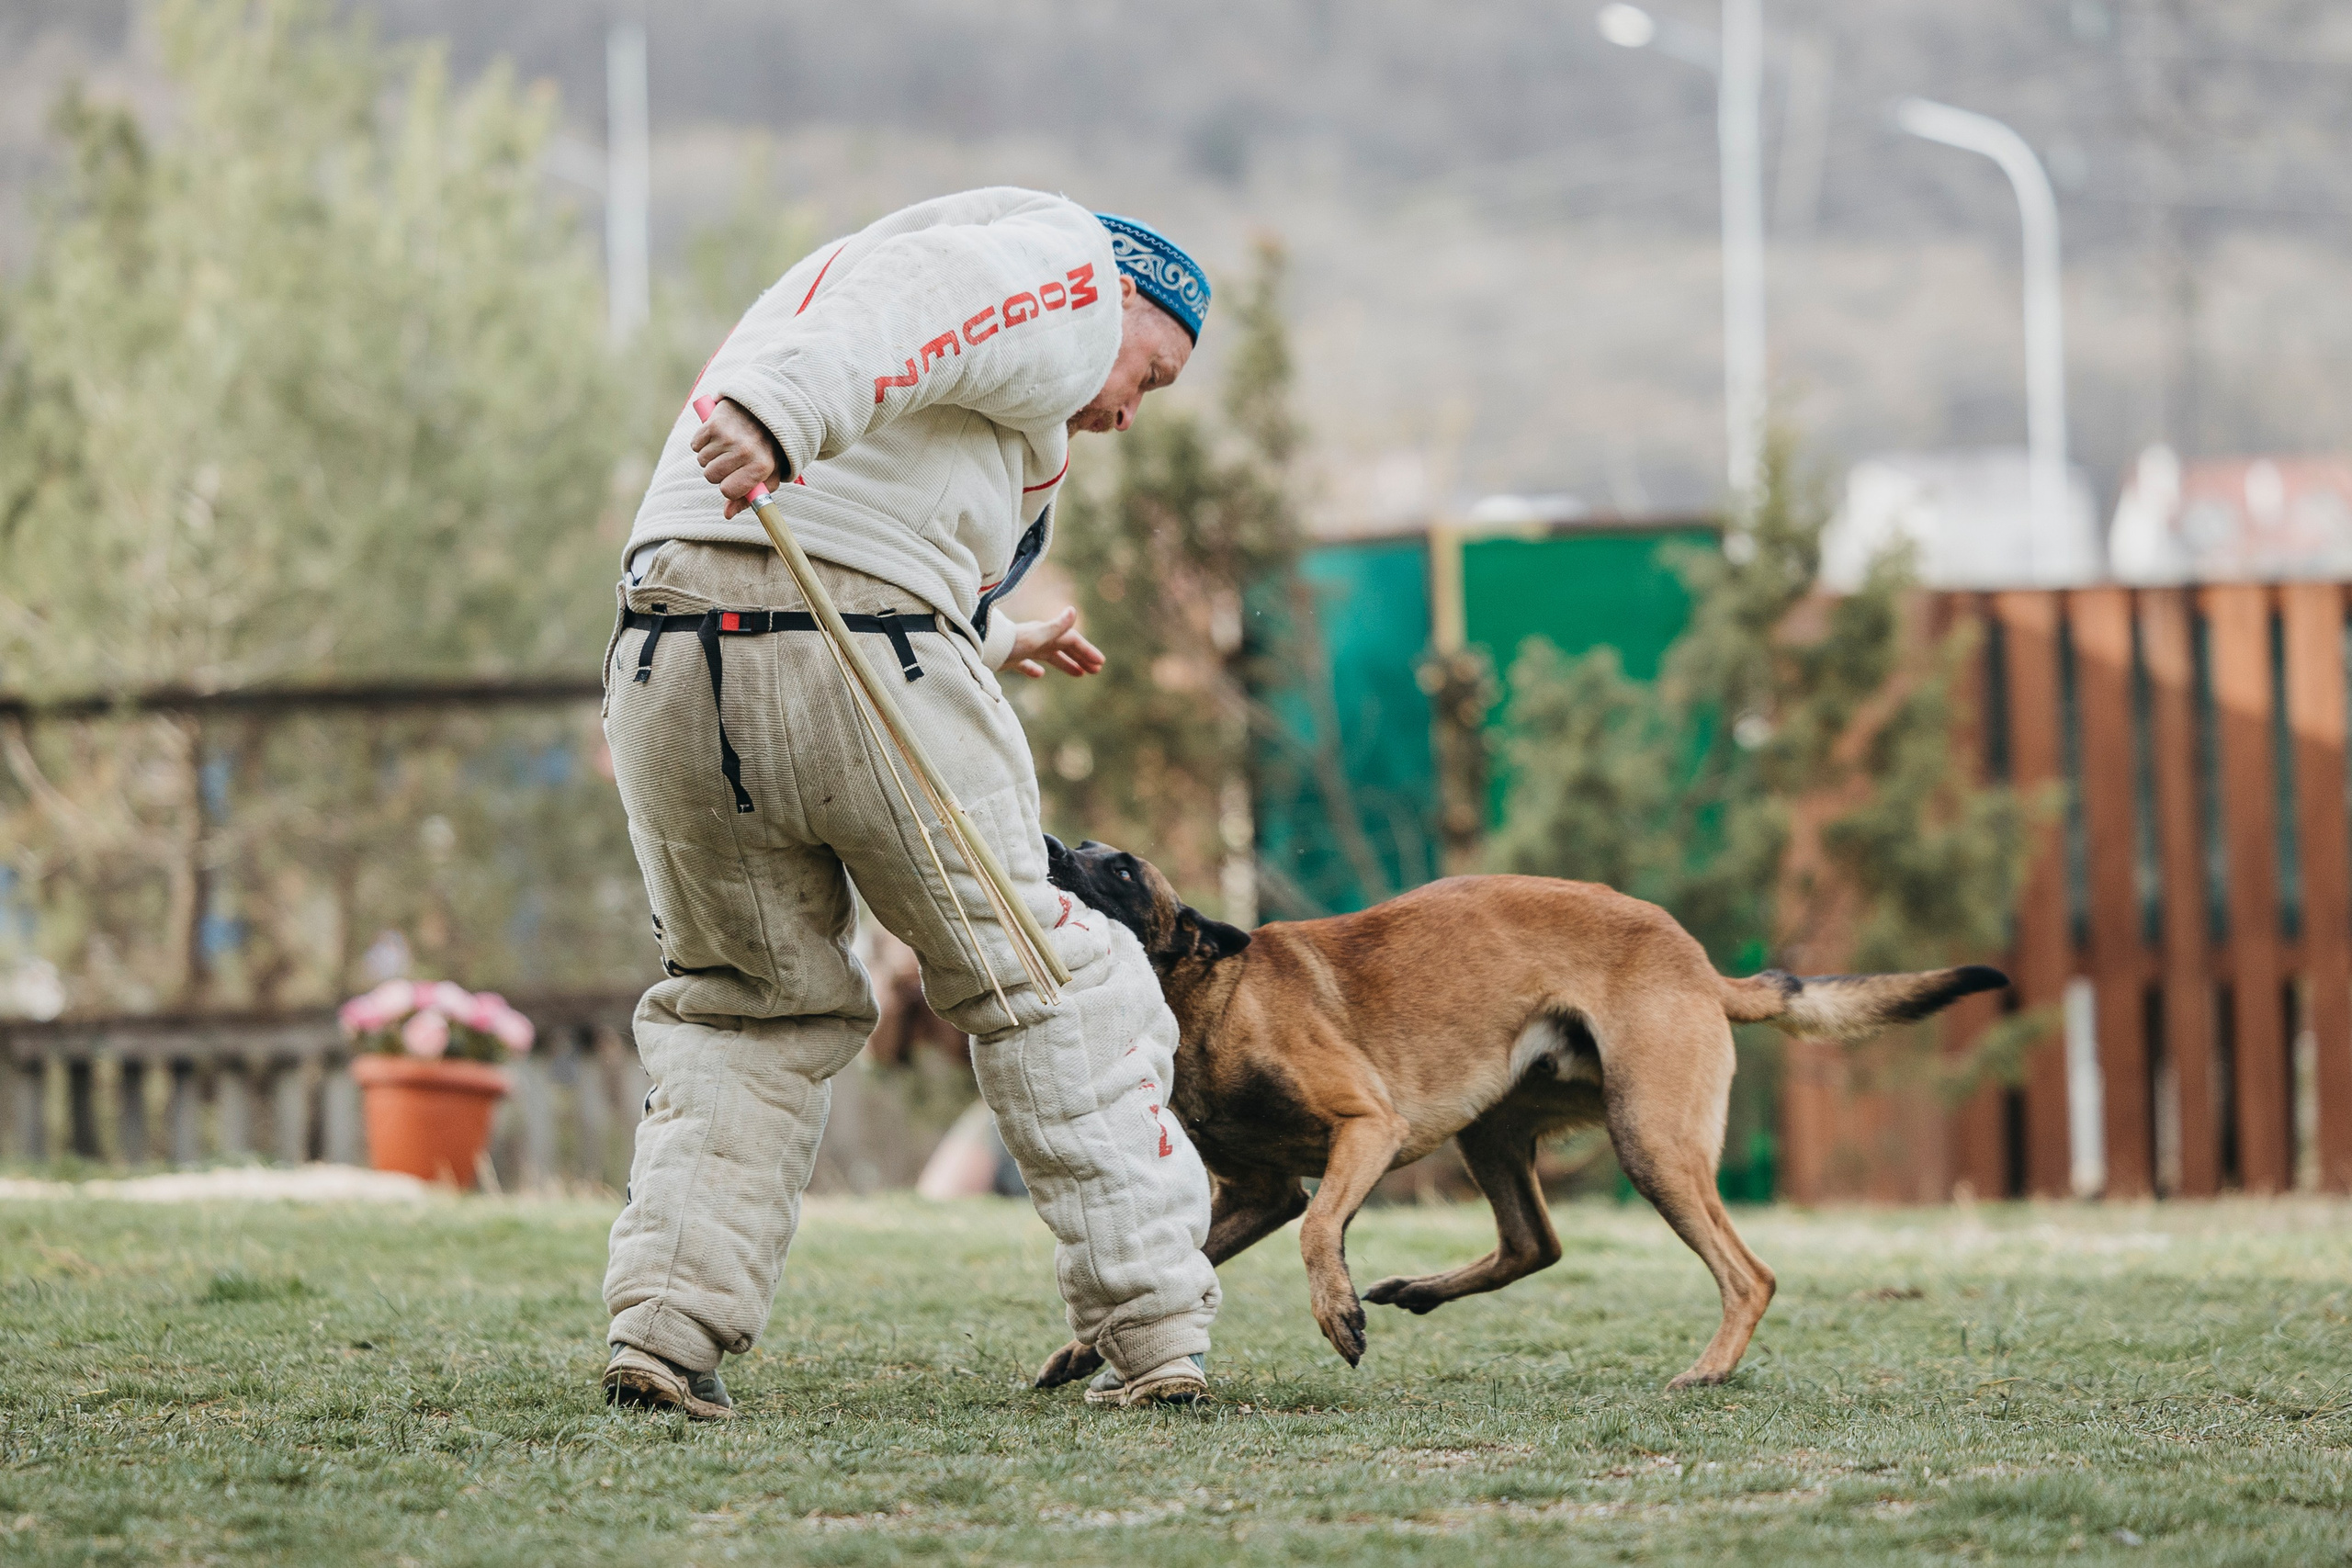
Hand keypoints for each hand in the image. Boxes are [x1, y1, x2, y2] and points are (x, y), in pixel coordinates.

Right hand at [690, 397, 784, 518]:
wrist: (767, 409)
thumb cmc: (767, 449)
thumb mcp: (768, 475)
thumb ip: (750, 497)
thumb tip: (727, 514)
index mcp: (761, 467)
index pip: (728, 491)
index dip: (728, 488)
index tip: (735, 479)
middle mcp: (745, 451)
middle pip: (711, 476)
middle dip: (718, 471)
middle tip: (732, 459)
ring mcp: (728, 436)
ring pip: (702, 461)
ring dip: (710, 456)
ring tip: (727, 445)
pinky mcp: (714, 422)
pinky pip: (695, 445)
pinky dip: (702, 442)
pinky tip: (718, 435)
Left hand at [1005, 606, 1104, 678]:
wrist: (982, 647)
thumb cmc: (1010, 642)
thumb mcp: (1036, 636)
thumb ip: (1055, 627)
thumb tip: (1073, 610)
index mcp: (1046, 634)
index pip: (1071, 641)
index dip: (1087, 651)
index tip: (1100, 663)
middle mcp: (1038, 639)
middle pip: (1064, 648)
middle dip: (1081, 657)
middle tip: (1096, 671)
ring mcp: (1025, 648)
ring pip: (1050, 656)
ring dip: (1066, 664)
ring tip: (1080, 674)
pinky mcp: (1012, 657)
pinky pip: (1027, 664)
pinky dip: (1035, 669)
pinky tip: (1039, 675)